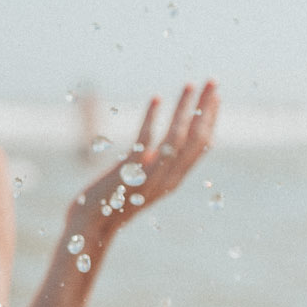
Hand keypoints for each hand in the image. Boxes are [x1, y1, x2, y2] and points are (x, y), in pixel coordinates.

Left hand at [70, 81, 218, 241]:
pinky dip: (152, 118)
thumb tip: (165, 147)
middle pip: (196, 138)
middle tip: (212, 81)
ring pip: (176, 136)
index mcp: (174, 179)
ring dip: (185, 107)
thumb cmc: (115, 201)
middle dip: (205, 108)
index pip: (201, 146)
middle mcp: (168, 178)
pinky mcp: (130, 173)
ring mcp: (150, 176)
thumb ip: (158, 166)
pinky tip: (156, 99)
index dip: (211, 121)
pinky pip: (146, 141)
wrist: (91, 225)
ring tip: (190, 84)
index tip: (215, 98)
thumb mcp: (143, 182)